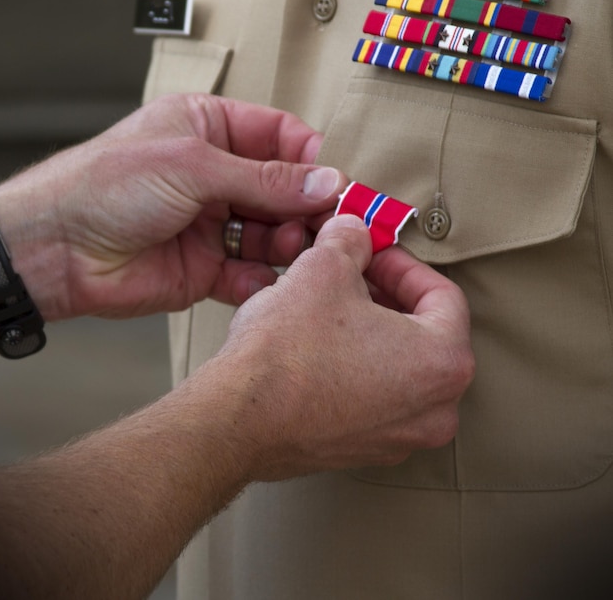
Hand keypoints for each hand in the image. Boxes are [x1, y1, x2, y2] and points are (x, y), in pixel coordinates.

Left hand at [0, 94, 345, 321]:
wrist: (57, 248)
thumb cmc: (108, 184)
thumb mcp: (193, 165)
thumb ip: (264, 178)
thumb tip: (326, 181)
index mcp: (209, 129)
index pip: (278, 136)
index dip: (311, 158)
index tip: (337, 181)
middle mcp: (216, 175)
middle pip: (283, 187)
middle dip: (308, 205)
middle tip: (334, 224)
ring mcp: (212, 222)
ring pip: (272, 231)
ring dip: (290, 241)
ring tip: (297, 247)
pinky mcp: (206, 267)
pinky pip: (250, 272)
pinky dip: (264, 277)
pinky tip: (270, 279)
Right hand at [214, 215, 474, 477]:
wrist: (239, 418)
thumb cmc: (289, 351)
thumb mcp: (324, 267)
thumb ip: (351, 240)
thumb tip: (354, 234)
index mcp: (443, 362)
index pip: (443, 294)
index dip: (401, 263)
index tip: (373, 252)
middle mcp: (435, 409)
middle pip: (425, 332)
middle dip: (387, 294)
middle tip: (353, 273)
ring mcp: (401, 437)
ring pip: (400, 365)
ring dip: (372, 329)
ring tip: (332, 305)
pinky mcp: (366, 449)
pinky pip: (376, 395)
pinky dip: (357, 366)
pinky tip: (321, 346)